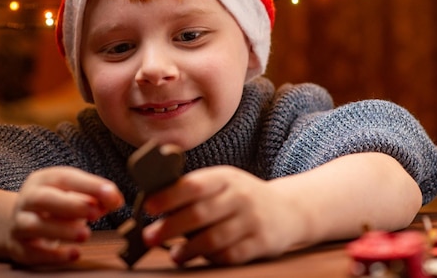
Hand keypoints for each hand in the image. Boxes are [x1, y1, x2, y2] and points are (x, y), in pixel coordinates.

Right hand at [8, 166, 123, 264]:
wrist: (21, 222)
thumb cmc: (55, 205)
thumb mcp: (73, 194)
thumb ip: (95, 197)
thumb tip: (114, 200)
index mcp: (44, 180)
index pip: (66, 178)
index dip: (90, 186)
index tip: (112, 195)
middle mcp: (28, 199)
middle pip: (43, 198)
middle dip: (71, 205)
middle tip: (95, 213)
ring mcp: (20, 222)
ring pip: (34, 225)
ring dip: (62, 230)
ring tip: (85, 234)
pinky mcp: (19, 246)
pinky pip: (33, 251)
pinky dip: (54, 255)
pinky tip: (74, 254)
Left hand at [142, 165, 302, 265]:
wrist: (287, 210)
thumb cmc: (242, 198)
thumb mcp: (223, 184)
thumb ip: (195, 191)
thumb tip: (156, 204)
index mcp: (225, 178)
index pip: (193, 184)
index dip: (169, 196)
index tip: (148, 207)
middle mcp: (240, 196)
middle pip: (199, 213)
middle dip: (170, 227)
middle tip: (150, 237)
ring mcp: (252, 219)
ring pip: (213, 238)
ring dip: (188, 249)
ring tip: (175, 255)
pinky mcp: (261, 242)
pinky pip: (231, 255)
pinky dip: (211, 259)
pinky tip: (200, 259)